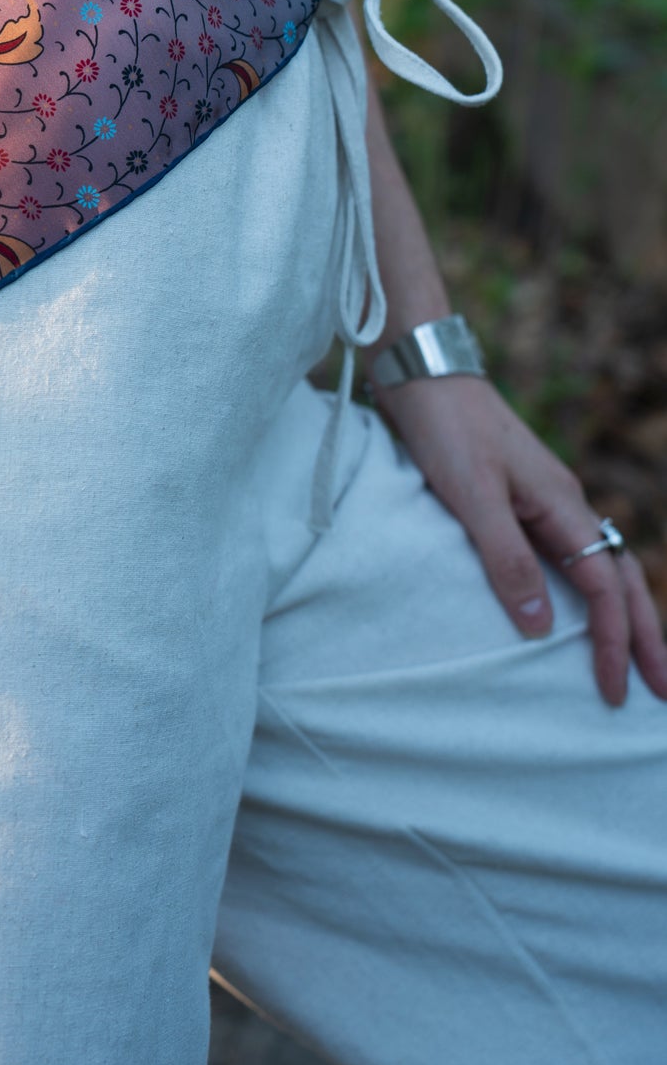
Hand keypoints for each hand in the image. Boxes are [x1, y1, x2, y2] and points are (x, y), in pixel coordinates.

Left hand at [375, 371, 666, 706]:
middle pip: (620, 580)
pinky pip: (565, 554)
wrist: (421, 371)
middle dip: (644, 636)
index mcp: (562, 505)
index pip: (604, 589)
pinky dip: (582, 590)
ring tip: (631, 659)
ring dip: (620, 616)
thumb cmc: (446, 427)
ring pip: (598, 567)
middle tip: (661, 693)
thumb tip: (540, 627)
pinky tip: (571, 609)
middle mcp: (563, 505)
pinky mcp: (516, 497)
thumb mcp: (471, 494)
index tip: (615, 692)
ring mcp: (542, 500)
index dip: (614, 642)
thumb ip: (504, 556)